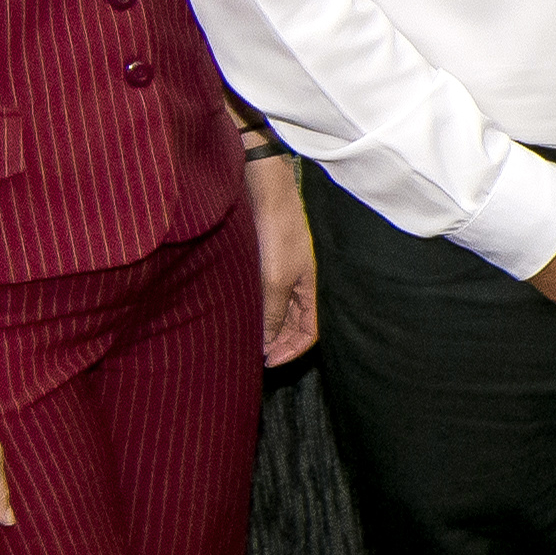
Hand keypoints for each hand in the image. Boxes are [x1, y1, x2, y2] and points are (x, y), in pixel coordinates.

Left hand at [245, 153, 319, 365]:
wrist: (268, 192)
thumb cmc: (279, 233)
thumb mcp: (276, 280)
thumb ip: (272, 314)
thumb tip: (267, 343)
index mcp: (312, 289)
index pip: (310, 332)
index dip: (292, 350)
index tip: (269, 362)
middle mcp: (302, 283)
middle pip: (296, 324)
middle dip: (279, 342)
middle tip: (256, 355)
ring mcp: (286, 272)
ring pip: (281, 310)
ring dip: (267, 326)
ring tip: (248, 339)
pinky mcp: (270, 262)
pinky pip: (268, 294)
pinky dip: (259, 308)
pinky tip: (243, 313)